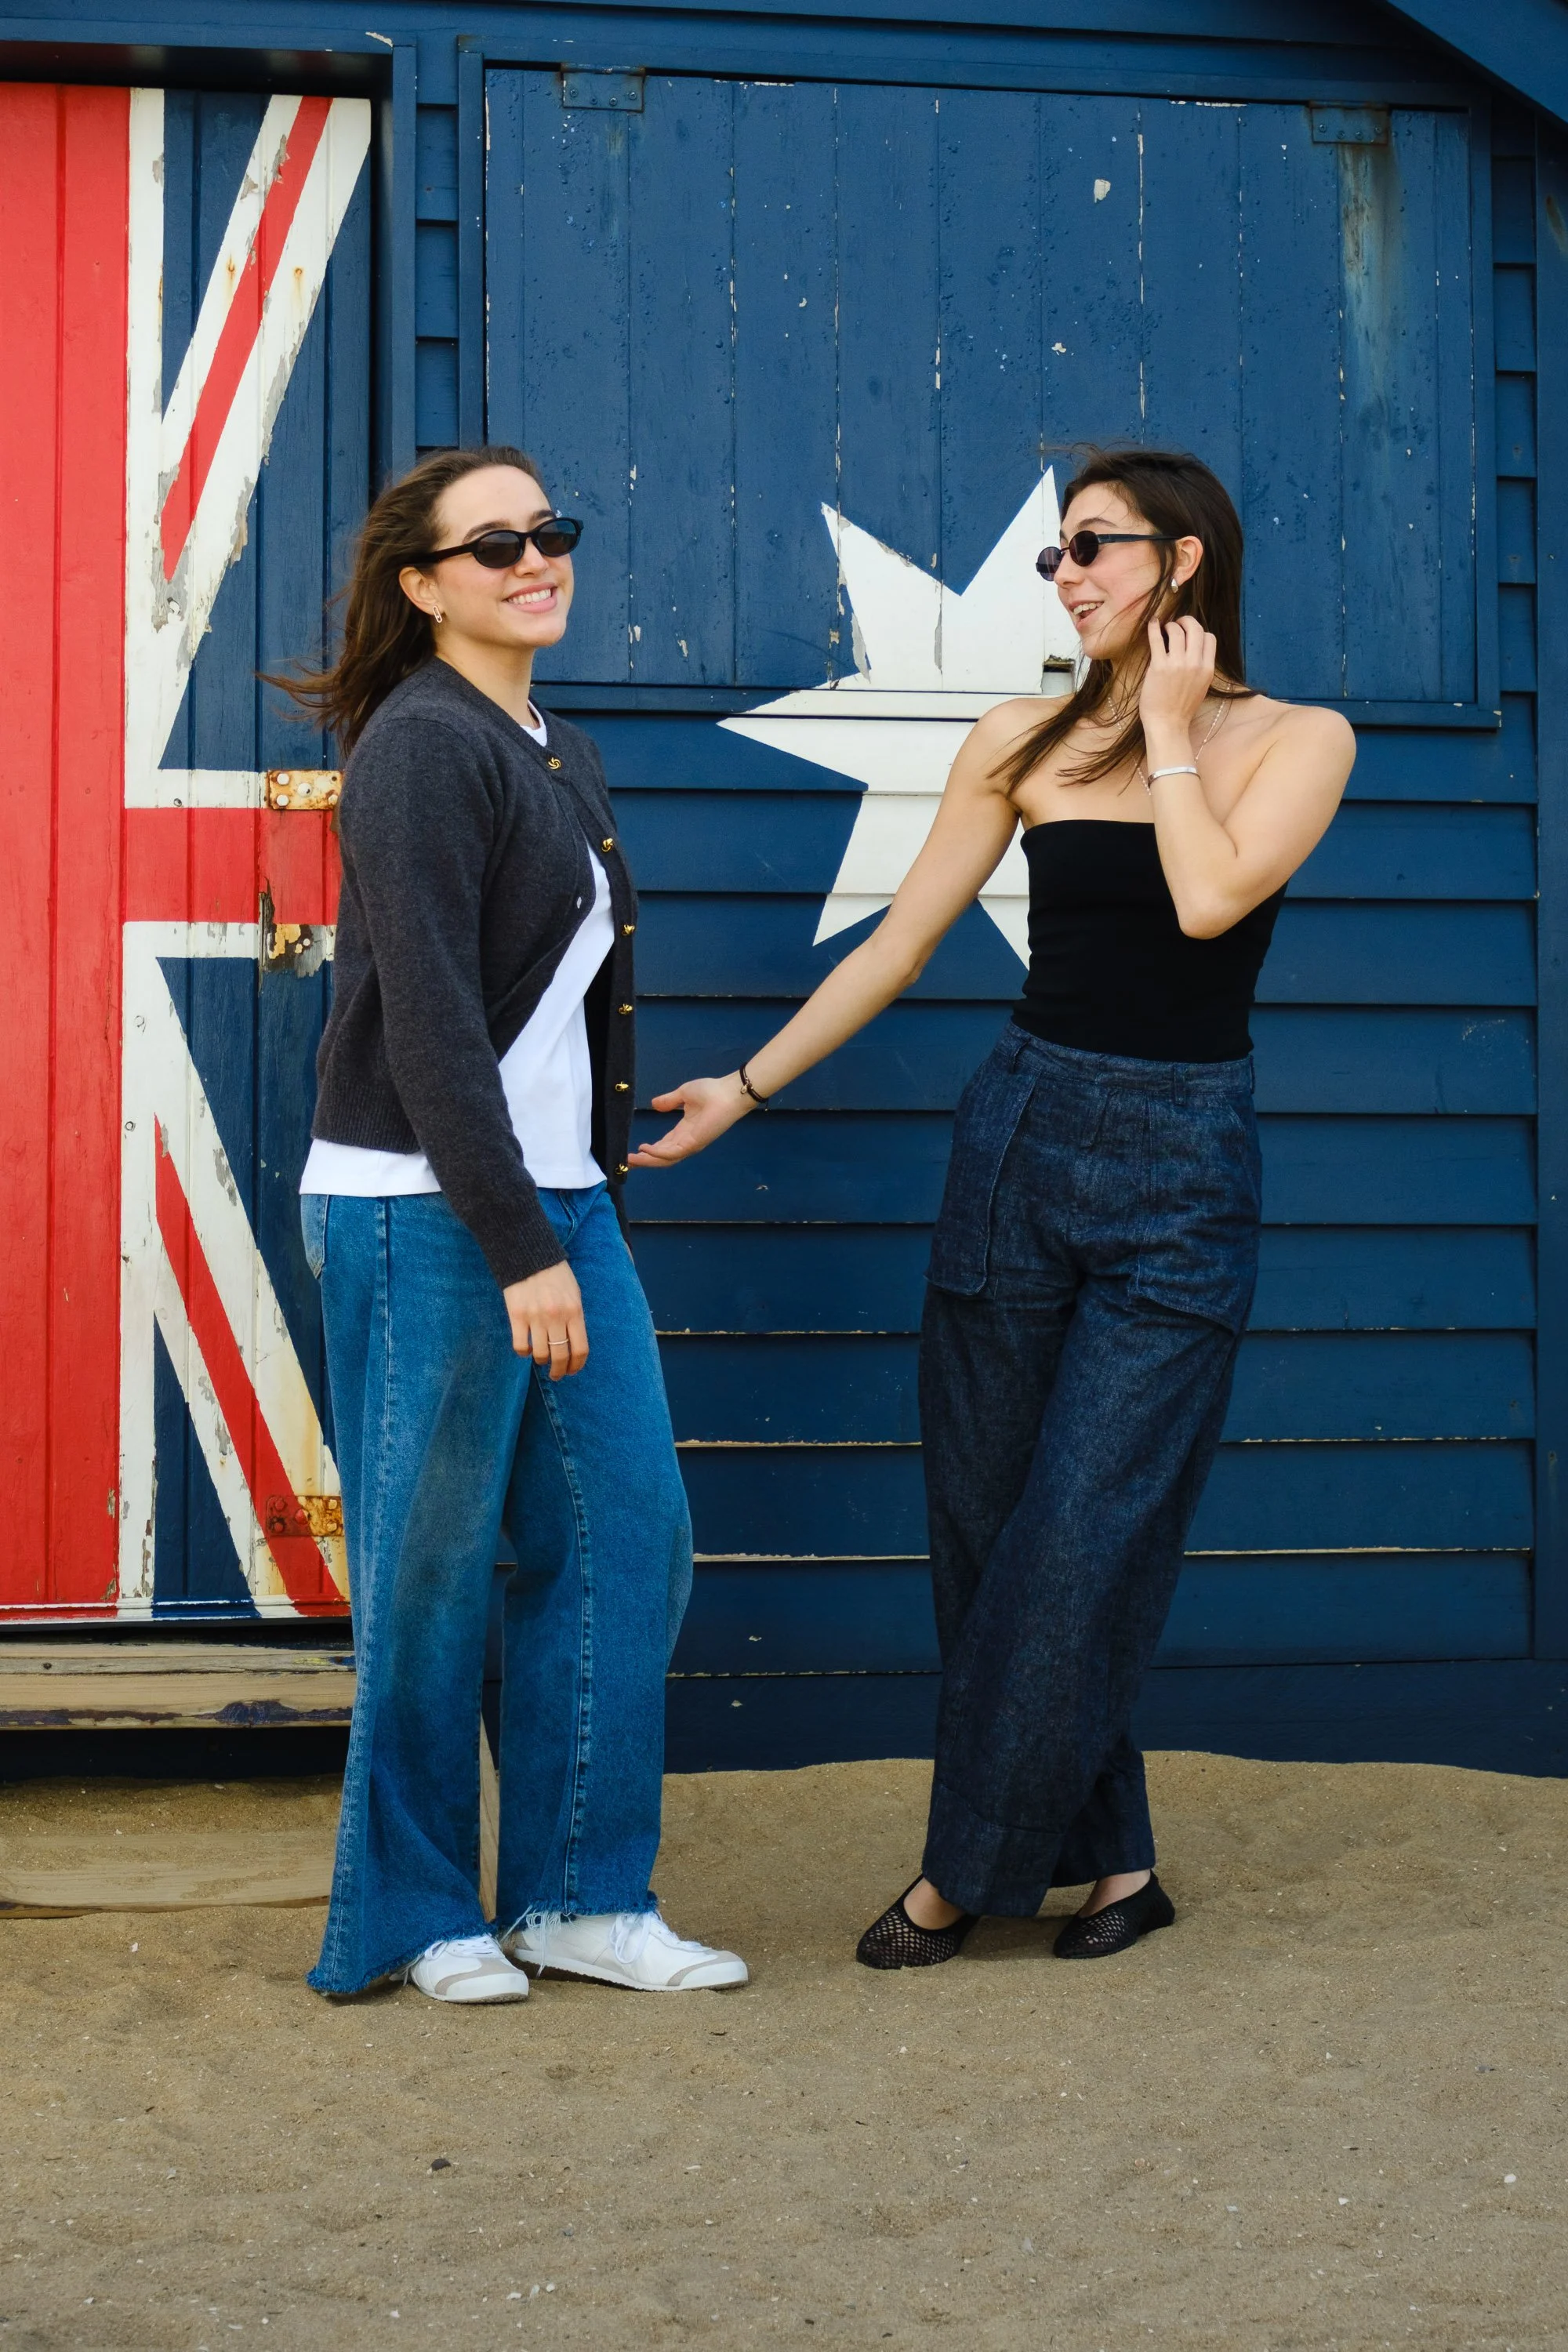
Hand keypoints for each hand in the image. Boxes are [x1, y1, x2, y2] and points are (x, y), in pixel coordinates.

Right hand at [503, 1260, 587, 1377]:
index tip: (572, 1371)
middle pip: (560, 1356)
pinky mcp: (517, 1316)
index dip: (576, 1365)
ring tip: (541, 1359)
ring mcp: (536, 1317)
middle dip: (559, 1371)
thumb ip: (575, 1318)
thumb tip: (574, 1344)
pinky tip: (527, 1350)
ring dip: (541, 1361)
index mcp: (574, 1311)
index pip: (580, 1349)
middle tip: (556, 1375)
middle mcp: (556, 1317)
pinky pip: (521, 1346)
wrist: (529, 1255)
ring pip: (540, 1354)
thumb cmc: (555, 1275)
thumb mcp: (574, 1294)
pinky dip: (524, 1353)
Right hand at [628, 1074, 752, 1168]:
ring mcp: (690, 1144)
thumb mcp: (683, 1094)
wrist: (727, 1092)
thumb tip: (654, 1104)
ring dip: (647, 1161)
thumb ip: (668, 1101)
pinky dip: (657, 1153)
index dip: (648, 1151)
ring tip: (630, 1160)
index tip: (633, 1152)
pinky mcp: (693, 1143)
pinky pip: (672, 1153)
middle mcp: (686, 1141)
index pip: (663, 1146)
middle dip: (644, 1161)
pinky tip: (645, 1149)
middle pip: (662, 1157)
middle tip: (627, 1163)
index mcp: (684, 1131)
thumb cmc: (711, 1091)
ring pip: (665, 1159)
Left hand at [1141, 614, 1216, 740]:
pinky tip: (1153, 623)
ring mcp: (1177, 664)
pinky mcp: (1158, 667)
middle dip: (1186, 621)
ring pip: (1177, 631)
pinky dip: (1154, 627)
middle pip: (1195, 629)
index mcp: (1207, 669)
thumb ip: (1200, 667)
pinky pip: (1157, 639)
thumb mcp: (1201, 687)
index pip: (1209, 638)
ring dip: (1170, 625)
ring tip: (1165, 629)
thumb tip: (1194, 650)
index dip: (1199, 631)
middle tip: (1177, 623)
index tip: (1190, 633)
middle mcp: (1195, 664)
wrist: (1167, 724)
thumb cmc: (1182, 708)